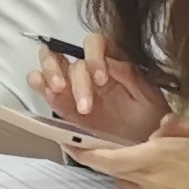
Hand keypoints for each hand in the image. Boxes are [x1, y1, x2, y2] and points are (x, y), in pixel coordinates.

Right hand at [36, 38, 172, 142]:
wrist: (140, 145)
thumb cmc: (149, 120)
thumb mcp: (149, 98)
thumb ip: (130, 76)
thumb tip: (110, 61)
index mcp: (112, 62)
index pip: (96, 43)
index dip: (93, 55)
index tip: (100, 80)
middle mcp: (89, 69)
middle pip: (68, 52)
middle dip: (73, 74)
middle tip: (80, 99)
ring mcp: (71, 84)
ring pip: (49, 61)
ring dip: (51, 73)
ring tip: (59, 92)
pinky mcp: (59, 101)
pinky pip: (39, 83)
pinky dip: (38, 84)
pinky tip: (49, 95)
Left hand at [70, 104, 188, 188]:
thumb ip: (175, 124)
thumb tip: (159, 125)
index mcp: (154, 158)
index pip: (104, 156)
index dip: (83, 150)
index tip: (70, 141)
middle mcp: (148, 182)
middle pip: (111, 171)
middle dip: (105, 159)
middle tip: (103, 147)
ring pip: (126, 185)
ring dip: (127, 174)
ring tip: (143, 162)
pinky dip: (142, 187)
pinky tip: (160, 179)